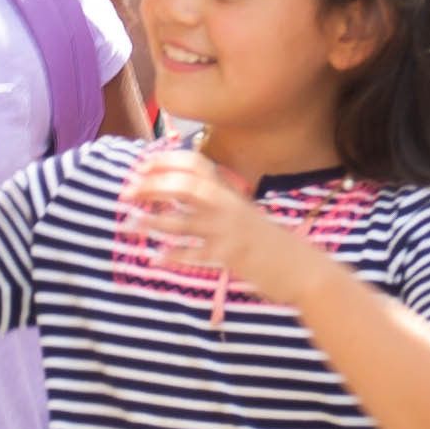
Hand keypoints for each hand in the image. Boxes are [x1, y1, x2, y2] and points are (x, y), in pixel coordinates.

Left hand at [119, 145, 326, 309]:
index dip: (165, 161)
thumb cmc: (269, 241)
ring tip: (128, 224)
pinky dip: (172, 256)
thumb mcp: (244, 212)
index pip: (195, 163)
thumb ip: (217, 200)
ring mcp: (228, 231)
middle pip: (183, 185)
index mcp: (230, 191)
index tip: (141, 167)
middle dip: (151, 186)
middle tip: (127, 193)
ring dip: (151, 221)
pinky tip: (154, 258)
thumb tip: (183, 192)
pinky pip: (193, 254)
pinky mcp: (229, 256)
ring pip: (182, 221)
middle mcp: (228, 205)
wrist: (302, 267)